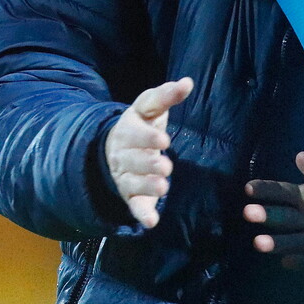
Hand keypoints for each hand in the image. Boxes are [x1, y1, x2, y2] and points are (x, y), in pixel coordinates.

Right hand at [104, 77, 193, 228]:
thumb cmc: (142, 123)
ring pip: (133, 183)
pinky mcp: (130, 194)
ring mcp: (125, 175)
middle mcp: (123, 153)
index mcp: (128, 128)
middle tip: (165, 167)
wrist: (115, 147)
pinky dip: (141, 214)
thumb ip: (167, 95)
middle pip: (133, 160)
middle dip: (148, 164)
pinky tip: (151, 222)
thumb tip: (187, 82)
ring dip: (147, 186)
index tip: (163, 140)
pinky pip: (133, 205)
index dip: (147, 137)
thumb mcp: (151, 106)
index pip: (135, 132)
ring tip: (164, 186)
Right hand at [243, 152, 303, 268]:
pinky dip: (300, 261)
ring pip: (292, 240)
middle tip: (249, 213)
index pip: (278, 192)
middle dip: (265, 214)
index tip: (248, 189)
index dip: (264, 189)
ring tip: (259, 243)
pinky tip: (286, 262)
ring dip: (276, 242)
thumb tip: (299, 156)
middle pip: (281, 217)